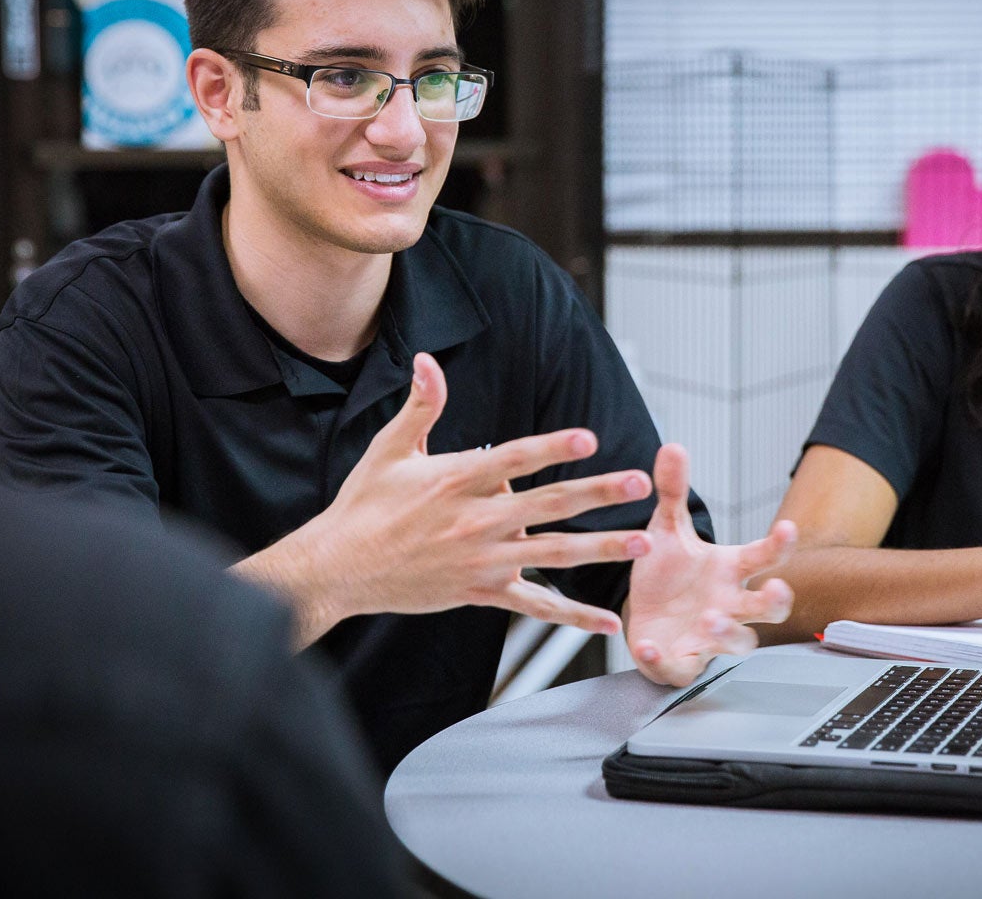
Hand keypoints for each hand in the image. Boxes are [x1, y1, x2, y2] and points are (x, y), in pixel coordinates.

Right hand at [264, 353, 655, 643]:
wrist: (338, 569)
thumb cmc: (364, 506)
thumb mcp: (389, 450)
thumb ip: (421, 406)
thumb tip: (428, 360)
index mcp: (454, 480)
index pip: (512, 460)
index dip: (551, 449)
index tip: (588, 439)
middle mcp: (473, 521)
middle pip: (546, 505)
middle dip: (597, 494)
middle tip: (637, 483)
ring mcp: (481, 560)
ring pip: (552, 554)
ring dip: (601, 549)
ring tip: (643, 543)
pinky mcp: (481, 591)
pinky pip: (535, 605)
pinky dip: (572, 615)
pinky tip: (606, 621)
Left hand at [624, 443, 796, 685]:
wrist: (644, 614)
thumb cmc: (670, 575)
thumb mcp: (667, 529)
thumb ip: (673, 491)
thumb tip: (672, 446)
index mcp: (730, 571)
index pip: (765, 557)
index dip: (780, 544)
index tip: (787, 527)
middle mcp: (728, 606)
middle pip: (768, 610)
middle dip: (774, 601)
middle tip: (774, 590)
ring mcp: (709, 638)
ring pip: (737, 644)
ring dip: (727, 634)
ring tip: (710, 620)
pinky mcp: (682, 662)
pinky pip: (679, 668)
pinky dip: (665, 660)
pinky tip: (651, 647)